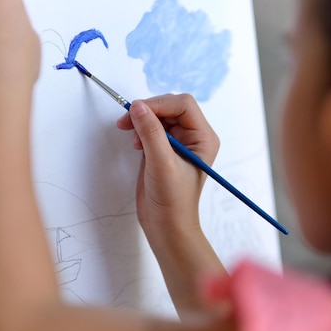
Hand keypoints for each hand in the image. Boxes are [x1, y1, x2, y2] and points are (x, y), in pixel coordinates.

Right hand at [116, 94, 219, 236]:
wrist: (166, 226)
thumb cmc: (172, 200)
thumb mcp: (161, 163)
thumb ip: (150, 132)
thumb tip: (138, 106)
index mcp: (203, 137)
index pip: (183, 105)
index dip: (160, 104)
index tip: (137, 111)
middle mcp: (193, 137)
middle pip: (170, 107)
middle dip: (149, 110)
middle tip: (127, 120)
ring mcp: (179, 142)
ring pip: (159, 116)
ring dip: (143, 120)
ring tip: (130, 134)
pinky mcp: (164, 149)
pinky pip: (152, 128)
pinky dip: (140, 130)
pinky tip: (135, 144)